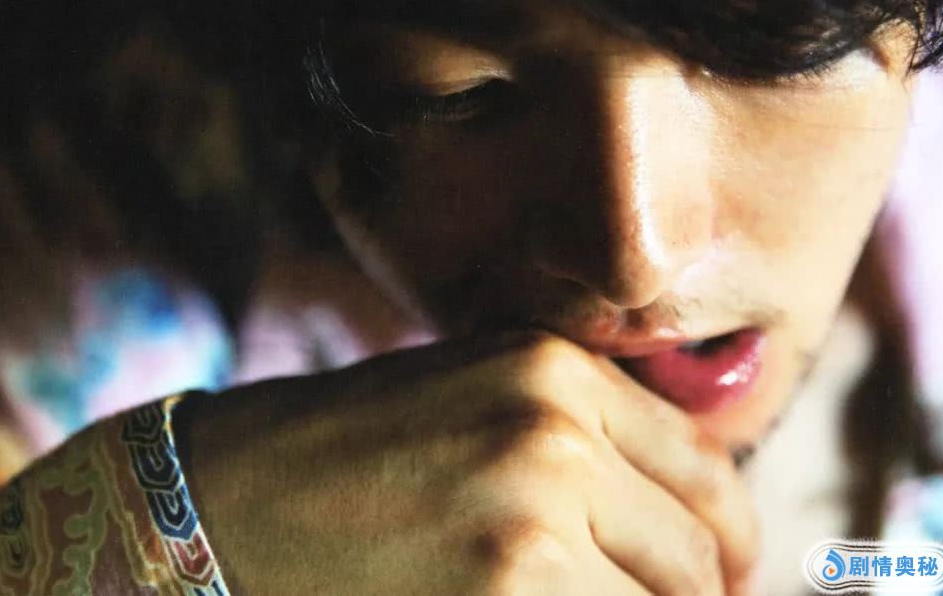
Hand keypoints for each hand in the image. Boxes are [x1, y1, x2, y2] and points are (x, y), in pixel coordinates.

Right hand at [183, 331, 759, 594]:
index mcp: (555, 369)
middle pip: (699, 552)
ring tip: (561, 593)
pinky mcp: (503, 595)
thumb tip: (688, 520)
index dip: (726, 541)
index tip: (718, 579)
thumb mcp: (471, 400)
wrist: (215, 499)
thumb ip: (580, 438)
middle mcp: (554, 431)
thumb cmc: (341, 455)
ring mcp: (529, 517)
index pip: (707, 471)